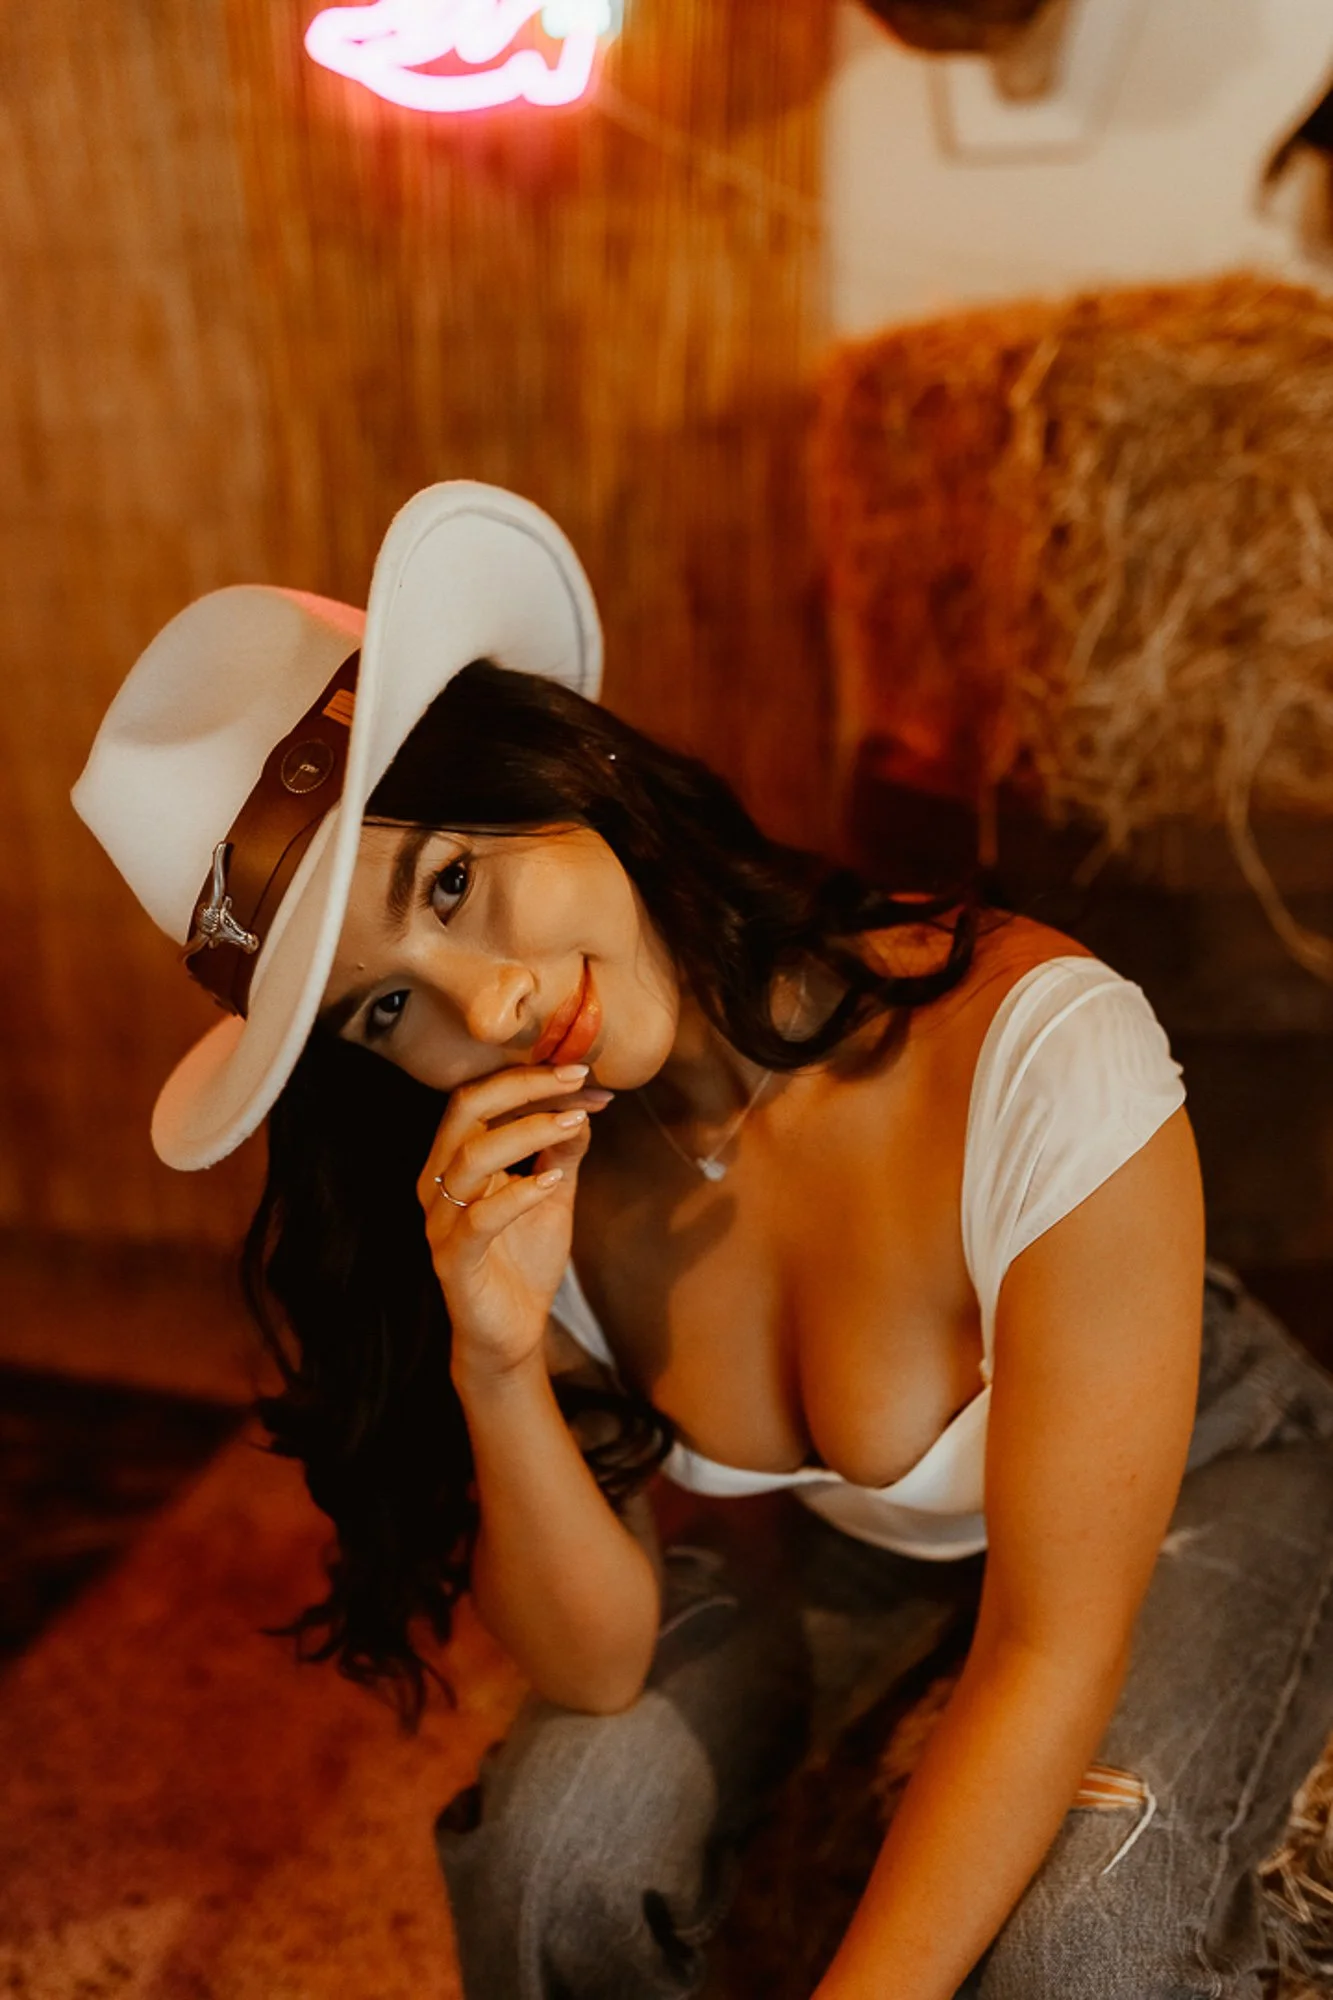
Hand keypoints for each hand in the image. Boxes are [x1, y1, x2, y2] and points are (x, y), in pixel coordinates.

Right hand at [415, 1063, 612, 1385]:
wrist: (510, 1335)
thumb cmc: (523, 1260)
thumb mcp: (552, 1194)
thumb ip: (563, 1151)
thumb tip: (584, 1104)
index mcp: (454, 1160)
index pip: (479, 1097)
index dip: (529, 1077)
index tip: (582, 1073)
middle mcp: (437, 1182)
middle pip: (465, 1110)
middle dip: (523, 1086)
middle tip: (575, 1079)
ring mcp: (441, 1222)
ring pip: (471, 1158)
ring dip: (527, 1132)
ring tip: (574, 1122)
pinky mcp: (454, 1261)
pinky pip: (480, 1219)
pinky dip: (518, 1194)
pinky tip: (553, 1181)